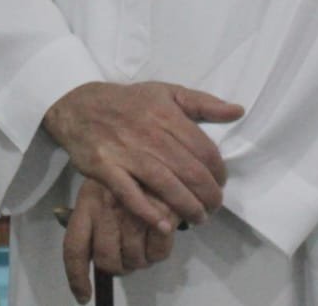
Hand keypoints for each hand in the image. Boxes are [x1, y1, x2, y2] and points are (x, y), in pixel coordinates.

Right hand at [44, 81, 242, 233]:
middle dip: (209, 195)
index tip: (220, 184)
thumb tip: (238, 111)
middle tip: (213, 207)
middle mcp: (149, 134)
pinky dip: (147, 211)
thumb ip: (203, 103)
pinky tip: (163, 225)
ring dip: (187, 207)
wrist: (80, 105)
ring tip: (197, 219)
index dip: (219, 172)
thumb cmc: (129, 102)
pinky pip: (129, 194)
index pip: (205, 150)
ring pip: (165, 185)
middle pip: (190, 171)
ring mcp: (126, 152)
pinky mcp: (105, 168)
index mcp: (167, 114)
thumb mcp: (166, 92)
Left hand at [63, 179, 174, 303]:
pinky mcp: (161, 213)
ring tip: (145, 244)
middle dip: (119, 267)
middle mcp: (106, 208)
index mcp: (87, 201)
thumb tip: (90, 259)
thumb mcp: (102, 187)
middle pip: (106, 260)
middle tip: (128, 259)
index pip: (74, 248)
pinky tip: (161, 237)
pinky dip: (159, 252)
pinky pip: (157, 254)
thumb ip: (93, 218)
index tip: (83, 296)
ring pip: (133, 260)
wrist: (163, 149)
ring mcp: (134, 211)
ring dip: (140, 260)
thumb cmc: (129, 171)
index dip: (77, 278)